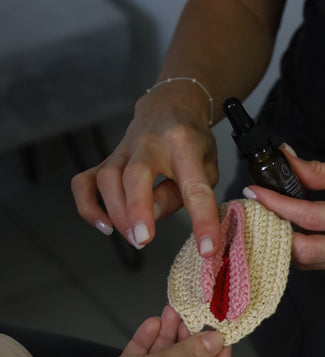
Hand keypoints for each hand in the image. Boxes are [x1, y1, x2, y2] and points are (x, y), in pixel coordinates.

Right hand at [71, 83, 220, 255]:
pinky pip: (84, 183)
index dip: (202, 219)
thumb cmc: (192, 143)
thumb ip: (186, 193)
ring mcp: (123, 150)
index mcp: (184, 145)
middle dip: (137, 209)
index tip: (207, 249)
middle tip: (143, 240)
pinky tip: (105, 226)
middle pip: (135, 174)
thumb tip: (150, 217)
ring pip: (107, 178)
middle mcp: (149, 143)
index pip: (195, 186)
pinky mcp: (106, 159)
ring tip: (135, 238)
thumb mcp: (207, 165)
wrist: (168, 107)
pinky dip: (89, 208)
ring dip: (117, 213)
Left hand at [244, 149, 324, 272]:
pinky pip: (324, 262)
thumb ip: (320, 171)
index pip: (310, 218)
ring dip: (288, 243)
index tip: (255, 193)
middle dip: (276, 234)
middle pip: (304, 254)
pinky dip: (306, 247)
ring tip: (274, 218)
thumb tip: (285, 163)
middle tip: (259, 212)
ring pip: (311, 263)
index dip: (277, 205)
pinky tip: (298, 229)